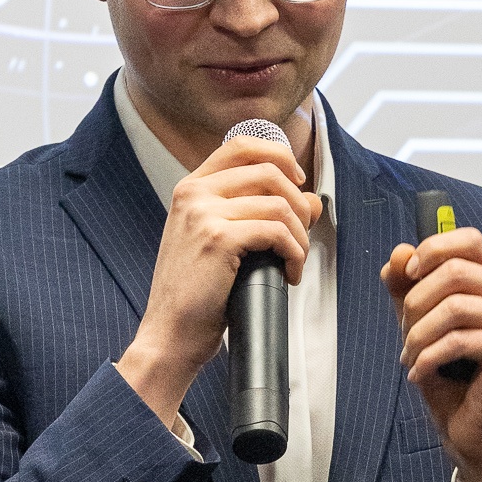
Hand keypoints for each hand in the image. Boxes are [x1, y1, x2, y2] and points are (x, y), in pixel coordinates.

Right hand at [118, 125, 319, 429]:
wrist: (169, 335)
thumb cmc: (196, 296)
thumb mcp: (221, 243)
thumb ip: (256, 214)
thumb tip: (311, 199)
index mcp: (190, 189)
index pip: (242, 146)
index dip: (279, 155)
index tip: (298, 182)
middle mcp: (194, 193)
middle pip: (269, 170)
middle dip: (299, 202)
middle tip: (303, 234)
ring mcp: (204, 214)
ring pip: (279, 204)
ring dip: (300, 235)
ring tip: (295, 261)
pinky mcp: (219, 239)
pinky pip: (277, 232)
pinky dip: (294, 254)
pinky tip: (289, 274)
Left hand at [383, 225, 481, 481]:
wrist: (474, 432)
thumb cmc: (452, 377)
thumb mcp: (420, 323)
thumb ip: (407, 286)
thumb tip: (398, 252)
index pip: (470, 240)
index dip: (432, 250)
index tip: (405, 276)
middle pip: (455, 272)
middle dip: (416, 303)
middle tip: (404, 334)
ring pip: (454, 306)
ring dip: (418, 334)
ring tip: (410, 357)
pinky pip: (458, 339)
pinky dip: (429, 357)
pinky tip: (419, 373)